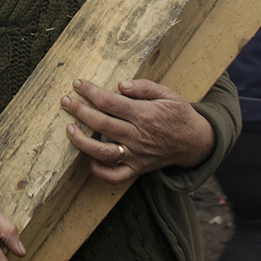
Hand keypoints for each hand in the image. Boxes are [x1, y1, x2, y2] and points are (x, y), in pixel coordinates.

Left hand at [61, 78, 215, 183]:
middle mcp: (138, 136)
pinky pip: (114, 176)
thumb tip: (120, 85)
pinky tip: (88, 157)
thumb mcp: (168, 93)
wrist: (195, 142)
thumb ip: (144, 87)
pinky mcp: (136, 169)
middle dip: (79, 111)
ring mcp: (136, 155)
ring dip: (82, 142)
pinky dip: (98, 170)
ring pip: (104, 153)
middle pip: (101, 124)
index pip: (110, 102)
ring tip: (69, 130)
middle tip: (66, 101)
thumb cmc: (178, 114)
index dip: (90, 92)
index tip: (77, 84)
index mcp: (144, 114)